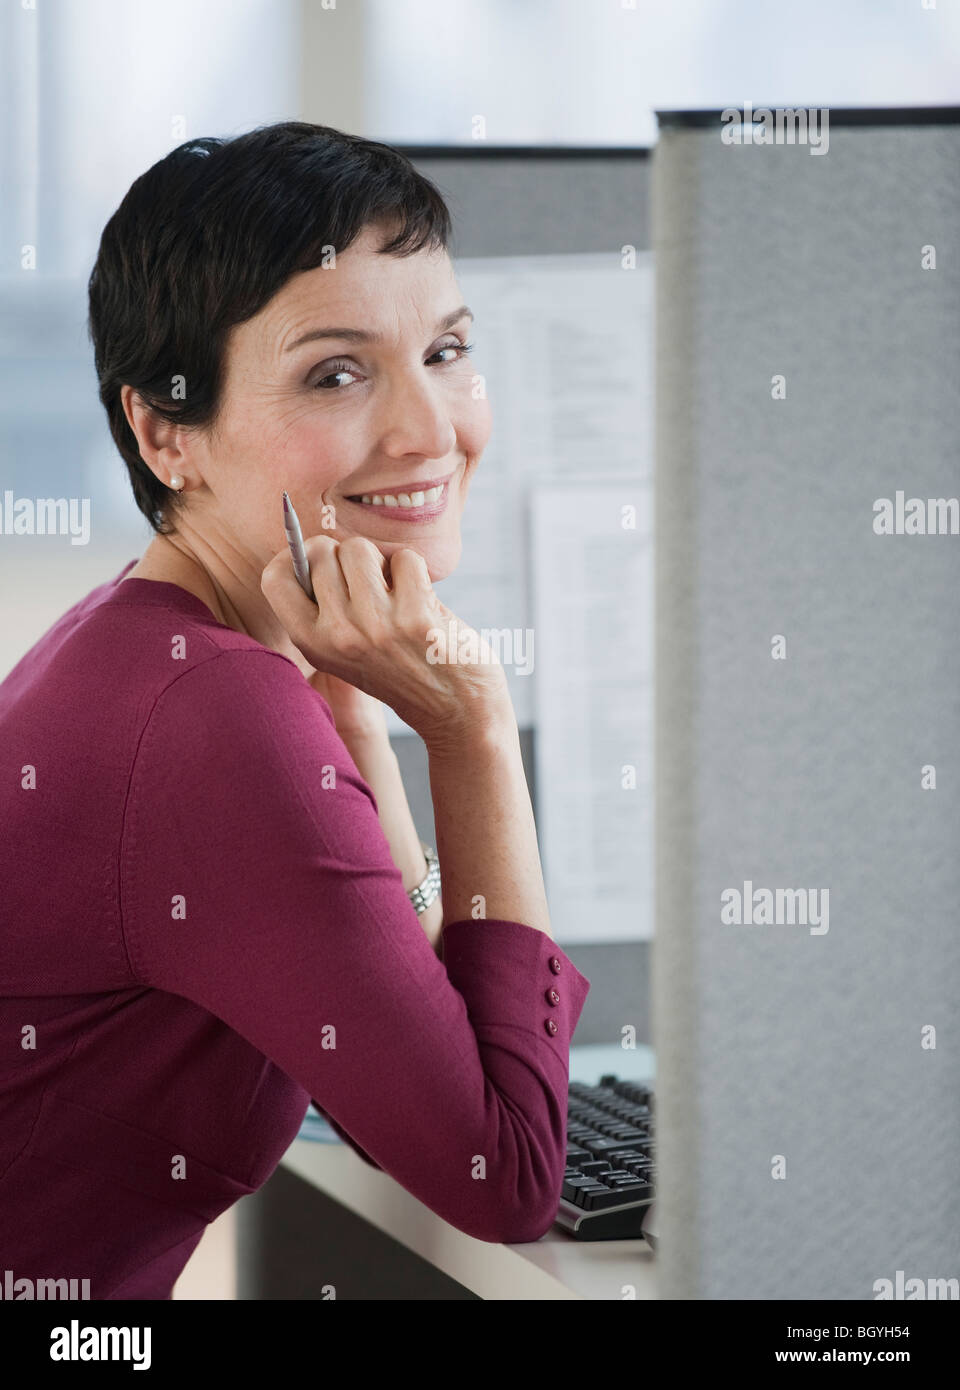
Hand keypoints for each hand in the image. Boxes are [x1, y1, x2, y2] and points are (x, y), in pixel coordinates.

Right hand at [261, 534, 510, 750]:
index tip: (318, 556)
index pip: (274, 579)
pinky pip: (405, 558)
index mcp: (311, 643)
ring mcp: (375, 626)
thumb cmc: (401, 669)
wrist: (456, 710)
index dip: (295, 554)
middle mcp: (337, 636)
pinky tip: (422, 599)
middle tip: (371, 580)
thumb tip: (312, 545)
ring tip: (395, 590)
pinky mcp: (415, 618)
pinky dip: (416, 570)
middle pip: (322, 552)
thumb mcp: (345, 652)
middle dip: (348, 555)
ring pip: (359, 549)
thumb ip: (324, 607)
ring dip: (381, 559)